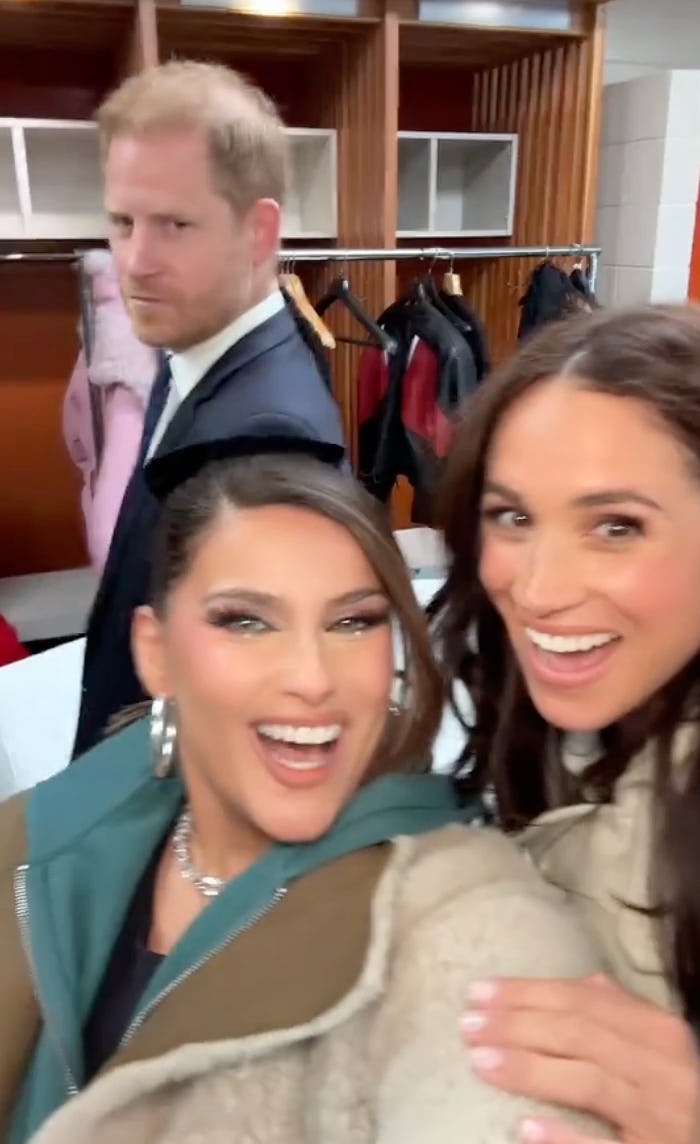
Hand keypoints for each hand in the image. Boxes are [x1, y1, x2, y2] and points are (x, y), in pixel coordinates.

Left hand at [459, 974, 699, 1142]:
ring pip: (588, 1082)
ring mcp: (663, 1117)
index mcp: (660, 1032)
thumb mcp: (658, 1049)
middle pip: (580, 1035)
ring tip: (480, 1062)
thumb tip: (583, 982)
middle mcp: (666, 1069)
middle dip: (517, 1024)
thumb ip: (622, 1015)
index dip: (527, 992)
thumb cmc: (673, 1094)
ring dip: (530, 1069)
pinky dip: (566, 1139)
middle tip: (467, 1025)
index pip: (583, 1000)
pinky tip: (526, 1129)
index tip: (477, 992)